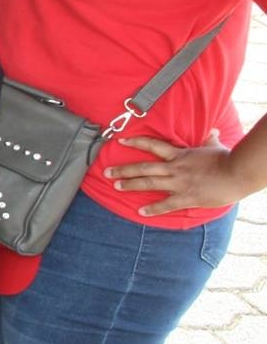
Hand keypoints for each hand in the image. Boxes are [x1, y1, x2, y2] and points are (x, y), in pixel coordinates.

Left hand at [107, 130, 249, 216]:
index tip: (120, 141)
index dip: (136, 142)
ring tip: (116, 186)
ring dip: (131, 185)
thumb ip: (209, 140)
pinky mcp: (187, 197)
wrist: (237, 173)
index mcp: (180, 154)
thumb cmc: (227, 159)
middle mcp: (175, 168)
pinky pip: (166, 204)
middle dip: (124, 170)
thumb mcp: (214, 146)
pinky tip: (141, 212)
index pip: (153, 145)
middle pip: (143, 167)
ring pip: (149, 183)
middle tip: (106, 173)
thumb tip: (212, 131)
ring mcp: (179, 183)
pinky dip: (153, 209)